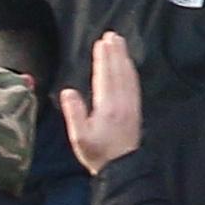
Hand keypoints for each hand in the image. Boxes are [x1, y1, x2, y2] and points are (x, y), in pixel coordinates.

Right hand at [61, 30, 143, 170]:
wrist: (121, 169)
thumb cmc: (98, 154)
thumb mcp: (79, 137)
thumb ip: (74, 113)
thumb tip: (68, 91)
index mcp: (108, 107)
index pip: (105, 76)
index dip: (103, 58)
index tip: (101, 42)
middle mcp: (122, 102)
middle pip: (119, 71)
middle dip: (115, 52)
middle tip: (112, 34)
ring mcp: (131, 105)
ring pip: (128, 75)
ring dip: (124, 57)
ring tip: (120, 42)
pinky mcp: (135, 110)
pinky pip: (134, 84)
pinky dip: (130, 70)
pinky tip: (128, 64)